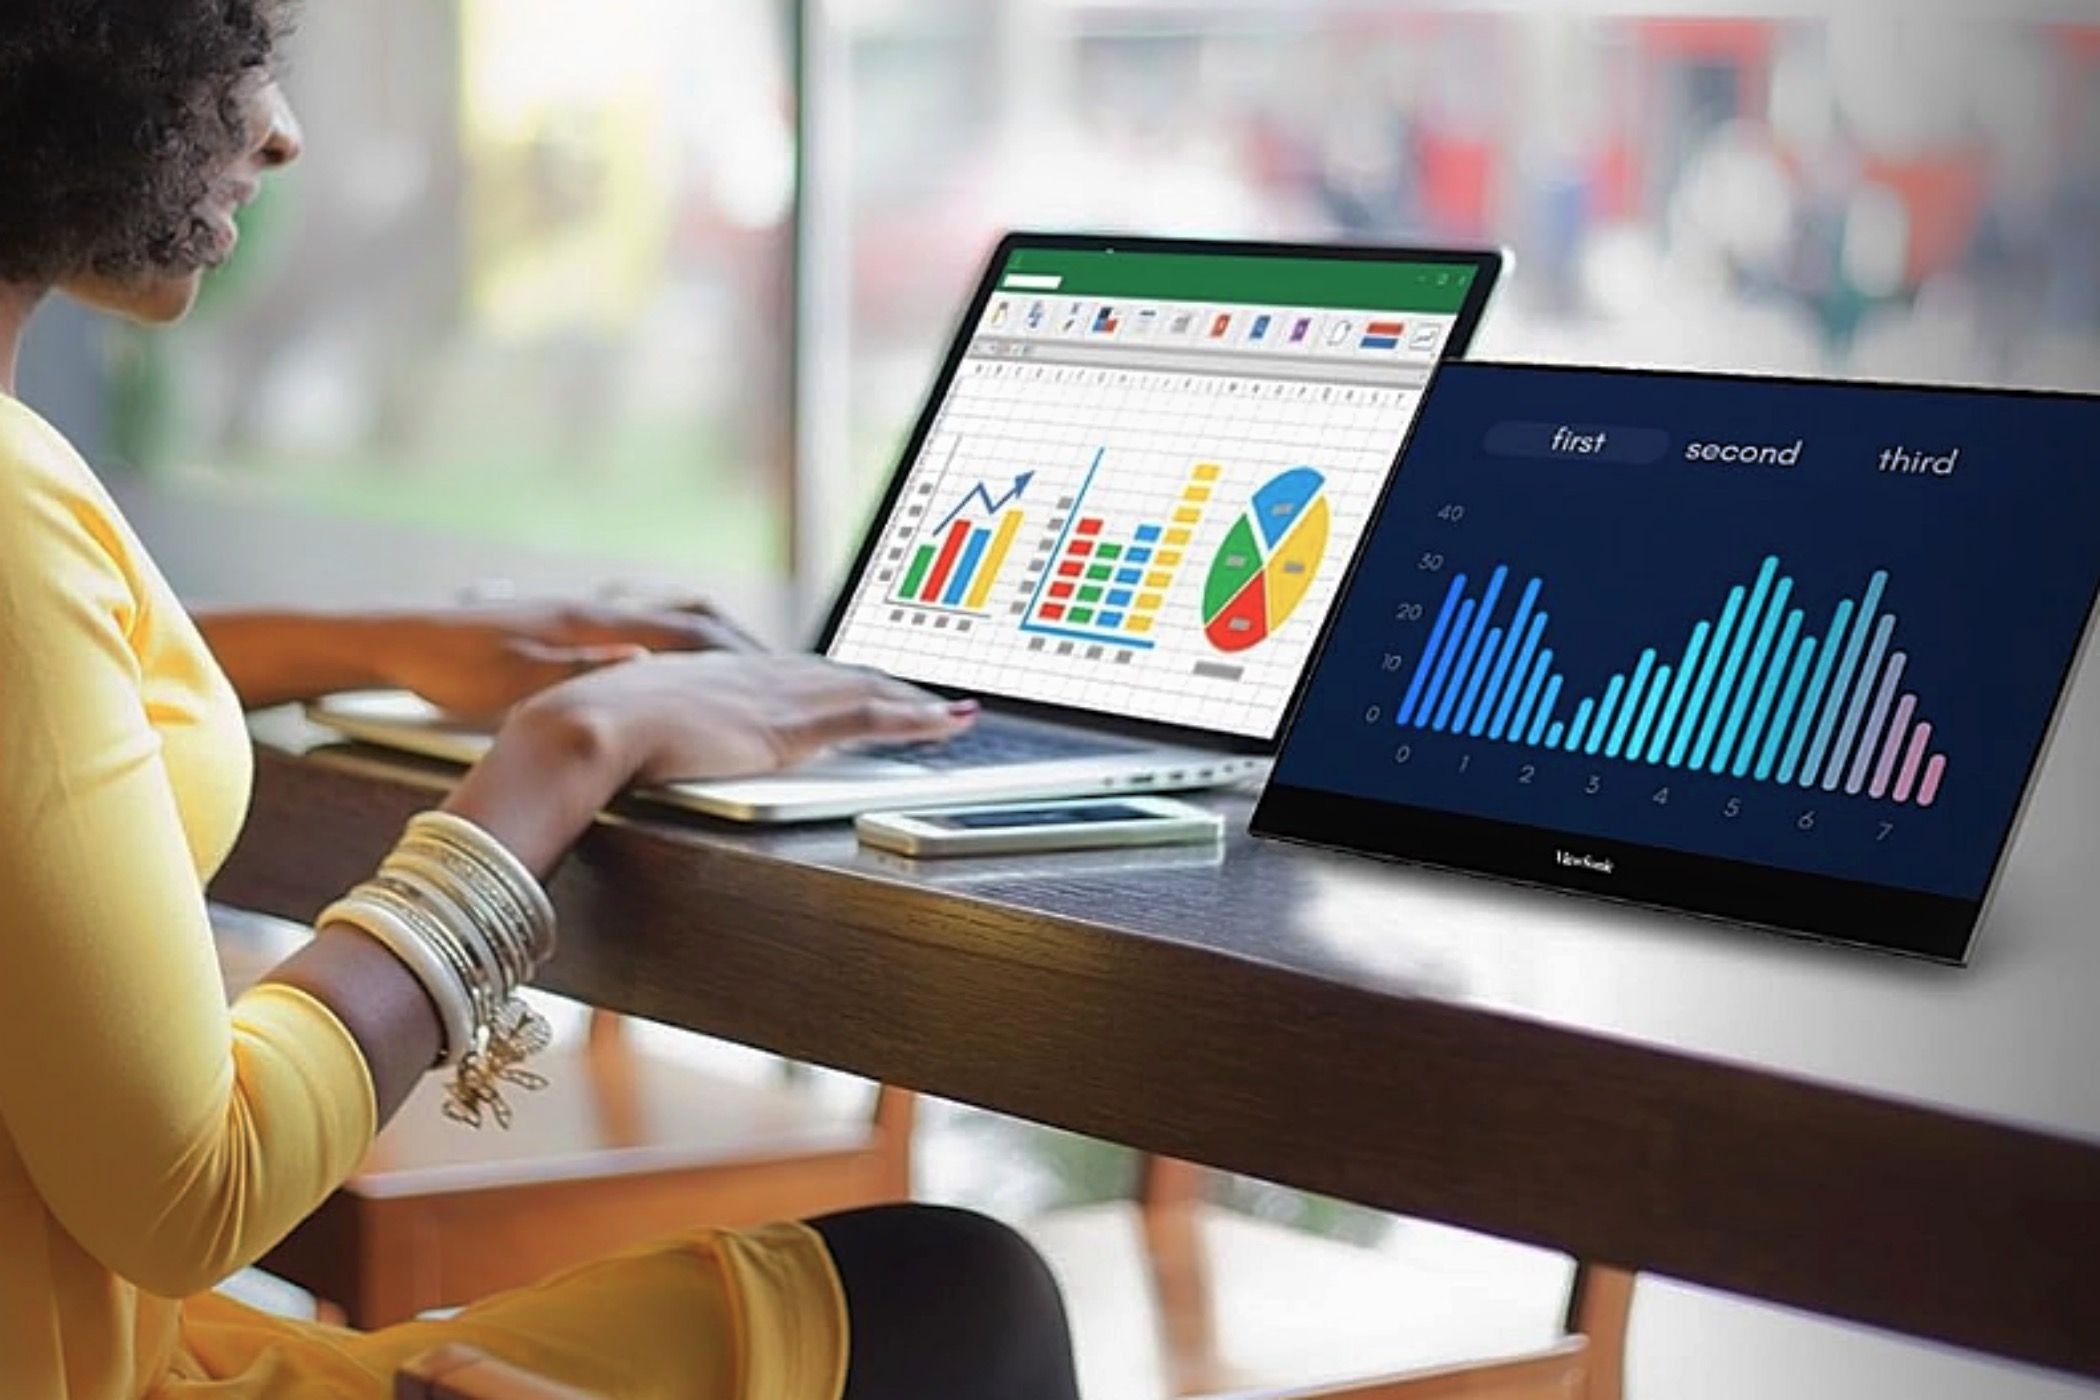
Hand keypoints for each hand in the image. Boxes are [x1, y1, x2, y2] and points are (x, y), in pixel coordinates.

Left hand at [380, 599, 761, 719]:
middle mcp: (595, 610)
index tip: (781, 671)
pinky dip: (672, 643)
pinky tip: (668, 663)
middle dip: (739, 642)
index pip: (688, 632)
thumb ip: (586, 673)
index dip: (740, 653)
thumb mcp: (517, 680)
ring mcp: (580, 614)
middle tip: (780, 668)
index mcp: (593, 624)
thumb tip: (650, 668)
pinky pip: (639, 627)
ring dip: (707, 638)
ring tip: (737, 662)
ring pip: (664, 616)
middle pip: (688, 617)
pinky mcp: (562, 624)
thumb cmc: (450, 665)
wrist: (395, 637)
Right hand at [544, 652, 976, 784]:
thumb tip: (621, 741)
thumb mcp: (618, 728)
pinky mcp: (788, 726)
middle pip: (838, 675)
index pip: (792, 673)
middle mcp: (755, 674)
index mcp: (717, 672)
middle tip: (928, 695)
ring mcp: (775, 697)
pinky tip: (949, 722)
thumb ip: (637, 732)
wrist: (582, 727)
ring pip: (866, 690)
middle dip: (887, 683)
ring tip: (952, 711)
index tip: (857, 683)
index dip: (831, 678)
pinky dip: (916, 718)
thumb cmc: (582, 734)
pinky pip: (871, 717)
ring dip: (914, 701)